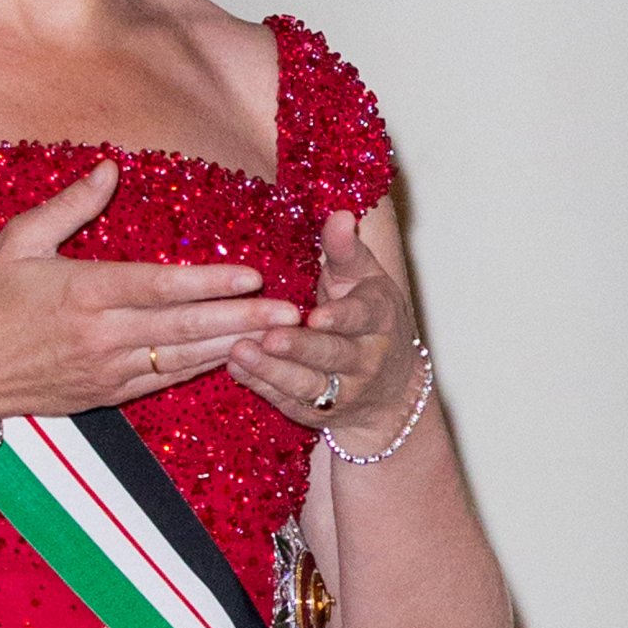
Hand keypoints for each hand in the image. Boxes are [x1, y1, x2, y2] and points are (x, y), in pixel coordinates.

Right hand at [0, 160, 303, 429]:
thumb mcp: (18, 240)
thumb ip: (69, 205)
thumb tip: (111, 167)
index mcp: (83, 291)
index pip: (160, 287)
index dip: (210, 282)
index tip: (252, 274)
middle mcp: (101, 334)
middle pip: (185, 327)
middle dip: (243, 319)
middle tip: (291, 311)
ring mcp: (107, 370)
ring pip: (183, 358)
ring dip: (235, 347)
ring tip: (279, 337)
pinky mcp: (107, 394)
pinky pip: (165, 380)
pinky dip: (202, 368)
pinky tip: (234, 357)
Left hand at [225, 210, 419, 447]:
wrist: (391, 392)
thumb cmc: (369, 318)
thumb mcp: (364, 280)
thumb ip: (346, 249)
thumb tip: (340, 214)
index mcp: (379, 320)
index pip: (362, 318)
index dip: (341, 318)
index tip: (317, 315)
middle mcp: (365, 360)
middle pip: (332, 355)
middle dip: (300, 348)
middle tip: (270, 337)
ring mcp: (342, 391)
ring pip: (307, 384)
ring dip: (273, 370)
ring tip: (240, 351)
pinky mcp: (316, 413)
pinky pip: (287, 401)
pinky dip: (261, 386)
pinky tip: (236, 368)